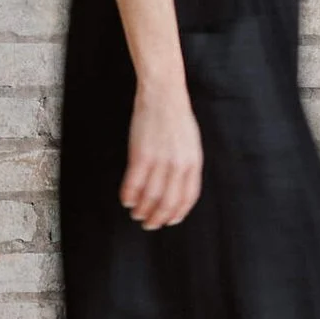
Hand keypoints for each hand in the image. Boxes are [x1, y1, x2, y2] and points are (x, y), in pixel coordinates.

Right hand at [122, 84, 202, 229]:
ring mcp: (160, 160)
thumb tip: (179, 188)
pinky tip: (126, 200)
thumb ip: (187, 166)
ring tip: (136, 213)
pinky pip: (134, 183)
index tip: (169, 221)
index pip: (187, 198)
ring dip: (141, 209)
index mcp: (193, 163)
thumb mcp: (191, 143)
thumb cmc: (176, 118)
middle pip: (168, 202)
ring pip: (150, 196)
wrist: (163, 94)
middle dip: (157, 218)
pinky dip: (129, 195)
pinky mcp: (141, 154)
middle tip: (149, 224)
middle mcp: (178, 165)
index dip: (177, 213)